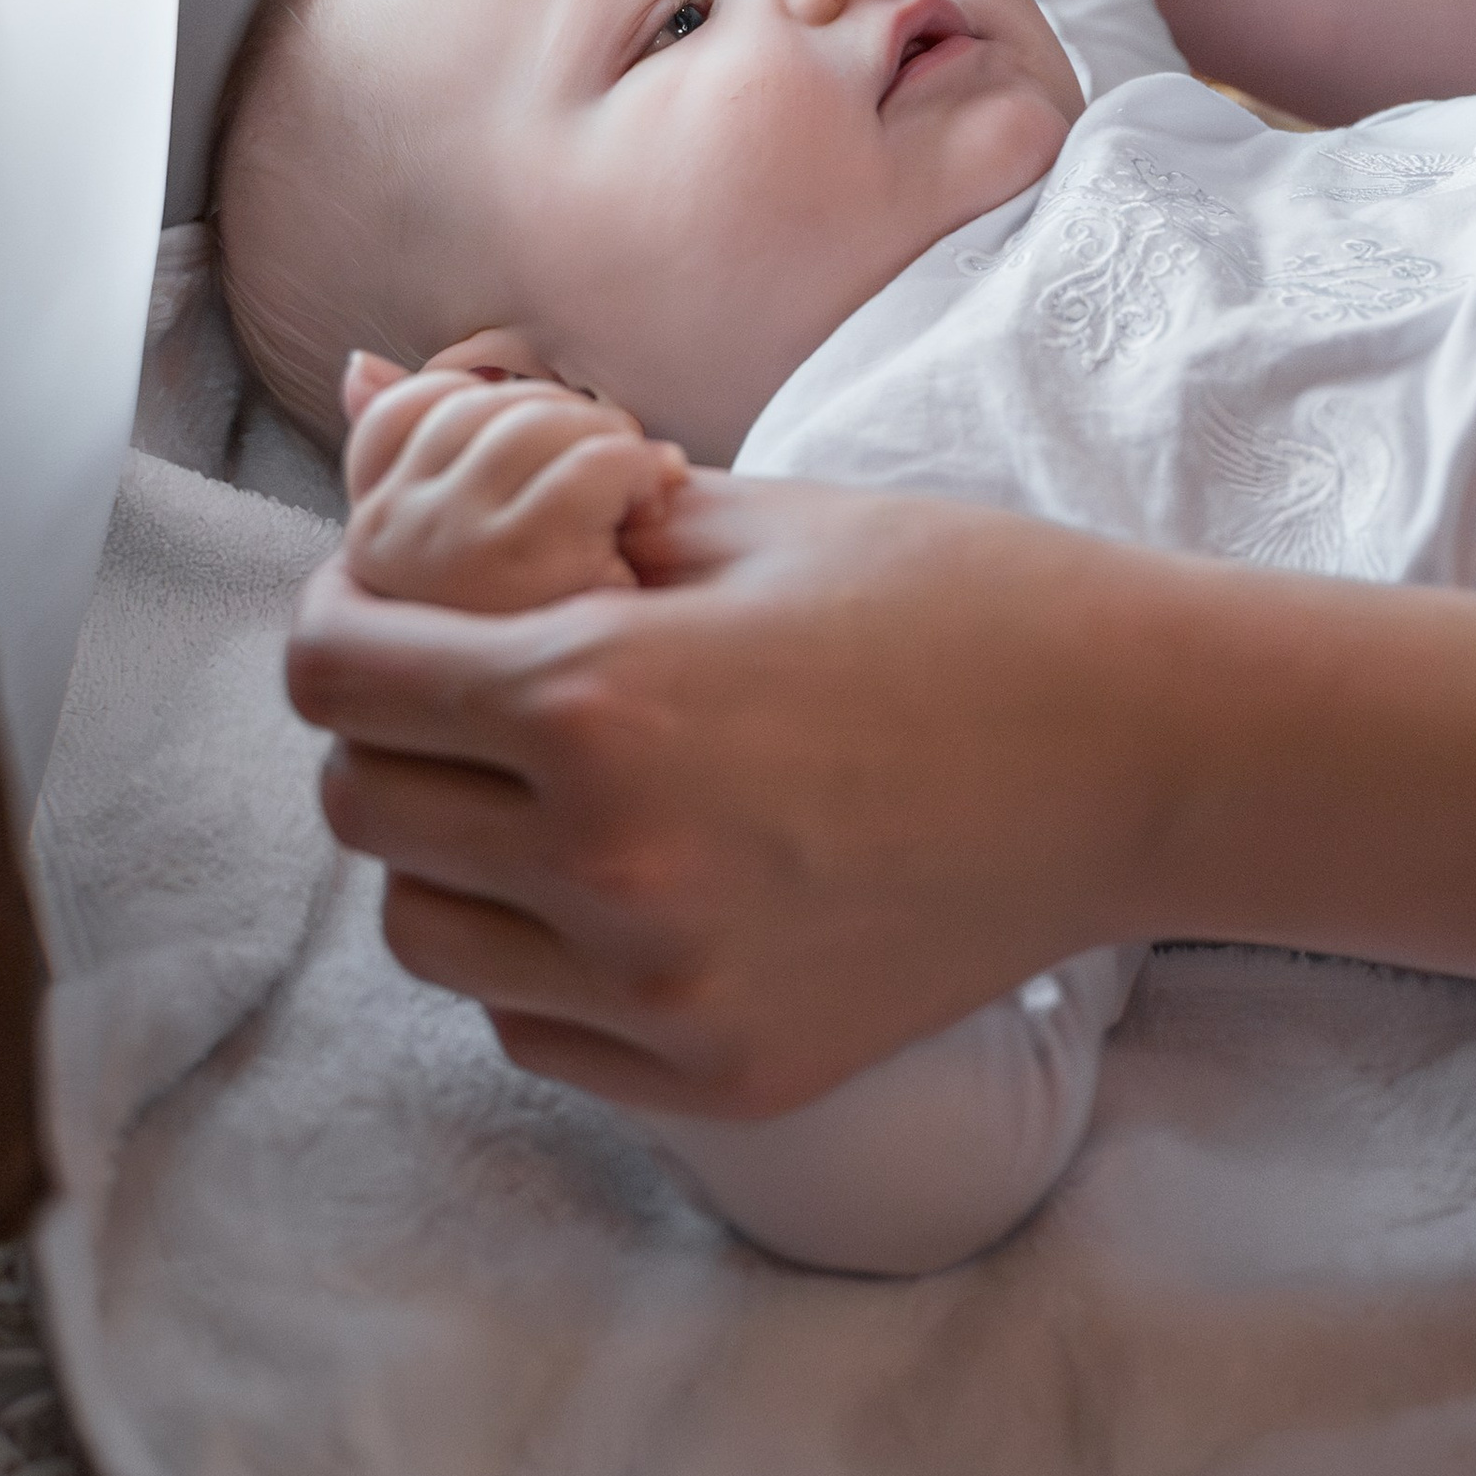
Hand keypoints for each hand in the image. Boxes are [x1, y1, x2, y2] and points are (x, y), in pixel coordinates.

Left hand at [288, 474, 1187, 1118]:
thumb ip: (550, 498)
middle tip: (466, 674)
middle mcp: (609, 868)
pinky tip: (628, 867)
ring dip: (451, 849)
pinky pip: (534, 1024)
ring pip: (428, 936)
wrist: (1137, 756)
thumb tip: (383, 397)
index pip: (338, 677)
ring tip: (545, 778)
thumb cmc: (955, 602)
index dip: (340, 615)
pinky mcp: (722, 1078)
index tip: (385, 593)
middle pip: (362, 812)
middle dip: (387, 727)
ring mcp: (663, 995)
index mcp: (602, 700)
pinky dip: (540, 949)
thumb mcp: (744, 516)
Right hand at [341, 355, 686, 614]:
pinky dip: (639, 469)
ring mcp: (439, 552)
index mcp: (367, 535)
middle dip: (564, 421)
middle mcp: (381, 543)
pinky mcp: (515, 565)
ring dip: (609, 441)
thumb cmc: (579, 612)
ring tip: (638, 490)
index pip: (397, 414)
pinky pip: (589, 463)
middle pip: (477, 407)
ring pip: (533, 423)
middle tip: (617, 470)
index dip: (491, 412)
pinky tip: (651, 508)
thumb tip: (357, 367)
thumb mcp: (486, 524)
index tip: (549, 457)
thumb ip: (421, 448)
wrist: (648, 700)